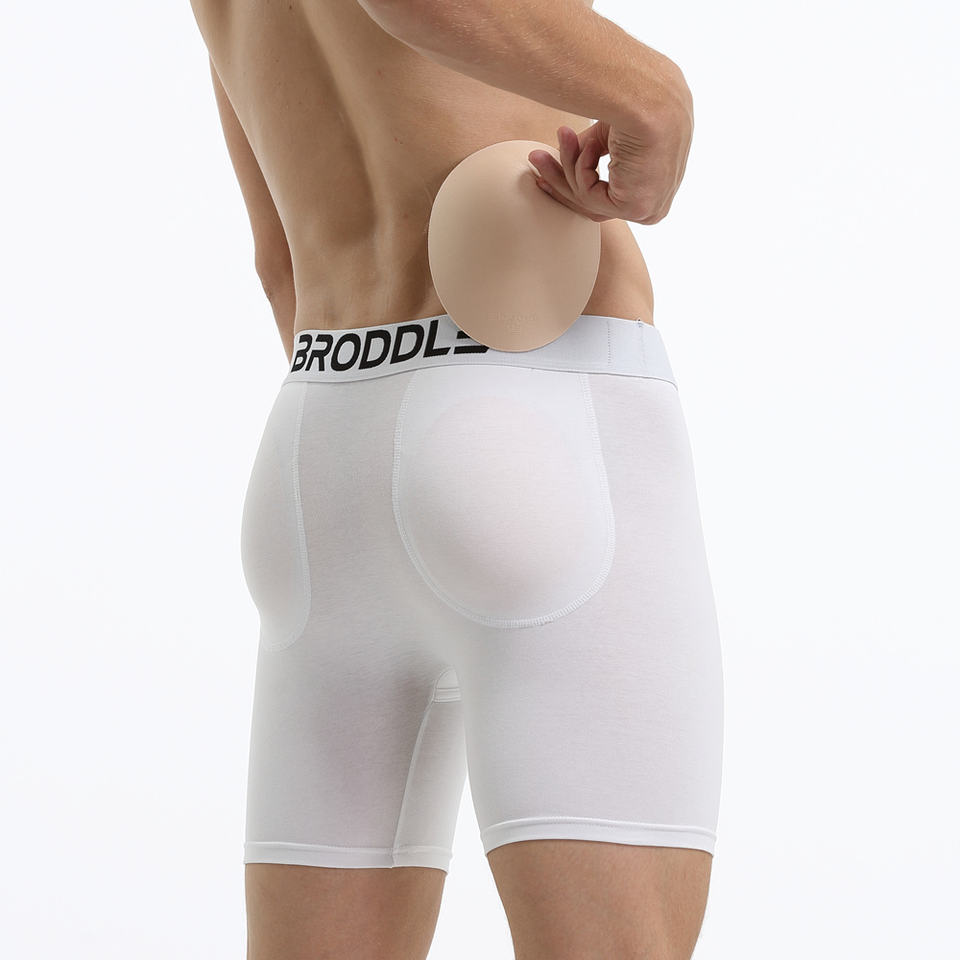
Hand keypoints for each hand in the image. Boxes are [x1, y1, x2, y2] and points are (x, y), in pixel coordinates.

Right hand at [528, 111, 692, 224]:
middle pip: (596, 204)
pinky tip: (590, 144)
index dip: (574, 182)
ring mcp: (650, 209)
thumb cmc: (640, 101)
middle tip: (535, 158)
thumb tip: (566, 158)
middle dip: (562, 180)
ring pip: (590, 201)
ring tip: (561, 133)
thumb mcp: (609, 133)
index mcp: (658, 185)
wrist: (652, 97)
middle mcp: (656, 203)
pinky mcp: (639, 209)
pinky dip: (583, 169)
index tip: (548, 164)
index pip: (609, 195)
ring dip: (567, 167)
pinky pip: (593, 198)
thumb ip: (589, 152)